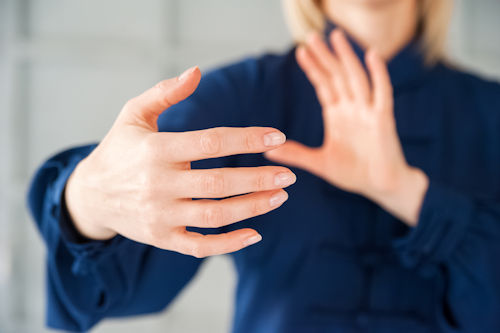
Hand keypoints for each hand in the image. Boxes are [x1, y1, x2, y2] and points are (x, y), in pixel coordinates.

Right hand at [65, 66, 295, 257]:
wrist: (90, 195)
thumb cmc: (119, 149)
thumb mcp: (133, 114)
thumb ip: (164, 92)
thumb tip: (196, 71)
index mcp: (157, 150)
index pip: (211, 143)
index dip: (247, 139)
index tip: (277, 137)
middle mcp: (159, 184)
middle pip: (219, 183)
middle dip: (259, 179)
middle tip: (289, 176)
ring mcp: (160, 215)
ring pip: (215, 215)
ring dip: (253, 208)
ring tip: (280, 197)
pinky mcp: (161, 238)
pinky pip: (200, 246)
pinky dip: (229, 244)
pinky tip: (255, 234)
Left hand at [265, 30, 427, 224]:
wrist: (380, 188)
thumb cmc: (354, 174)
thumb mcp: (319, 163)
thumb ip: (296, 154)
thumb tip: (268, 151)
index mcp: (337, 115)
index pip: (323, 85)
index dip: (313, 68)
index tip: (300, 51)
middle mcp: (352, 108)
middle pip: (336, 76)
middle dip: (325, 56)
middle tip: (312, 35)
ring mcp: (367, 111)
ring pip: (356, 78)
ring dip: (347, 57)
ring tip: (336, 36)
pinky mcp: (383, 119)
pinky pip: (382, 93)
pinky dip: (379, 74)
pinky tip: (373, 55)